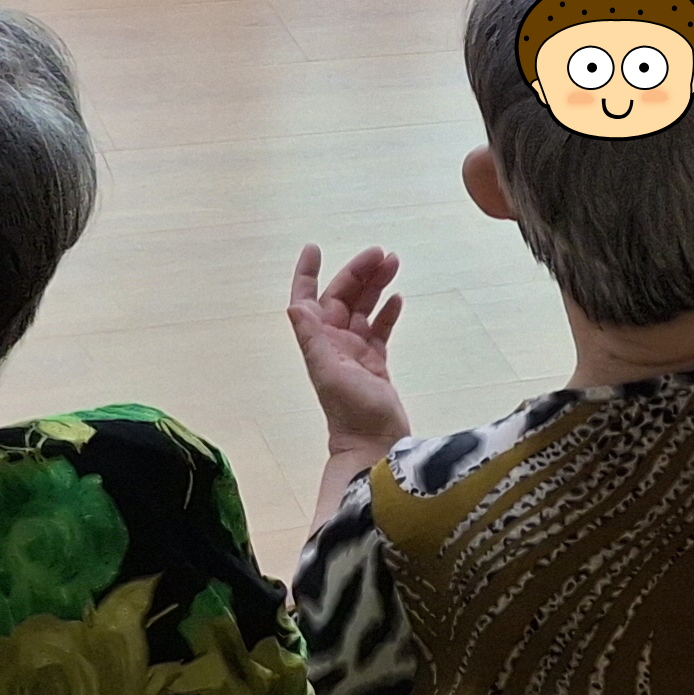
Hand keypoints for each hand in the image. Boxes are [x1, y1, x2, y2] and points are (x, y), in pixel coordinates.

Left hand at [285, 244, 410, 450]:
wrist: (375, 446)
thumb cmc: (352, 413)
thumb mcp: (329, 374)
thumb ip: (313, 341)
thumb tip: (295, 307)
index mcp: (319, 343)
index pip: (308, 300)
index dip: (307, 274)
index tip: (314, 248)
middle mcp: (334, 344)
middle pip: (342, 297)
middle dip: (359, 273)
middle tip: (382, 254)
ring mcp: (356, 352)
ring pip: (364, 308)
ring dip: (376, 286)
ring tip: (395, 264)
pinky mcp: (376, 363)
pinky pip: (379, 329)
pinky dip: (387, 313)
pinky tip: (398, 299)